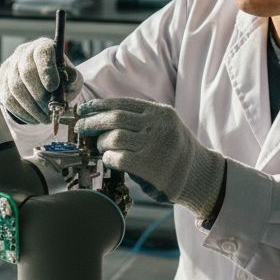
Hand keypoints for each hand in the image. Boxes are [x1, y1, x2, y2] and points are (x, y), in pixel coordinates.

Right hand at [0, 38, 82, 124]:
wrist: (44, 86)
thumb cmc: (60, 80)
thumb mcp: (71, 78)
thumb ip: (72, 78)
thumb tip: (69, 79)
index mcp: (43, 47)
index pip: (42, 53)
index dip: (47, 69)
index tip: (54, 87)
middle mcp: (23, 54)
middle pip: (26, 72)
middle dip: (40, 95)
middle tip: (50, 110)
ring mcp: (8, 68)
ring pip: (15, 88)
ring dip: (31, 108)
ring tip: (45, 118)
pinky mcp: (0, 83)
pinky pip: (7, 100)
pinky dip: (22, 113)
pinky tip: (34, 119)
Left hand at [76, 98, 224, 218]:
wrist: (198, 176)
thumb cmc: (175, 151)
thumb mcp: (165, 126)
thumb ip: (140, 121)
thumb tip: (101, 119)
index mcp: (160, 112)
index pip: (122, 103)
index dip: (98, 105)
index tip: (84, 109)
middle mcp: (157, 125)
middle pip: (115, 118)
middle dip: (93, 122)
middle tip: (81, 128)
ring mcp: (154, 145)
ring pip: (114, 137)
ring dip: (102, 143)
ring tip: (101, 148)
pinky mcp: (149, 165)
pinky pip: (118, 157)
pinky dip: (109, 158)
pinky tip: (110, 160)